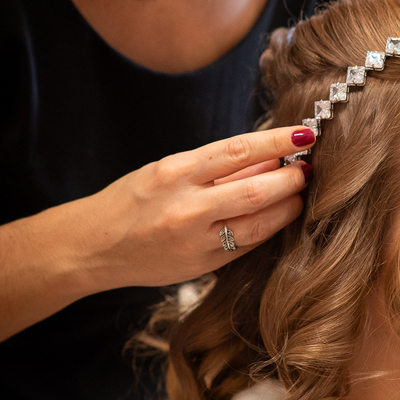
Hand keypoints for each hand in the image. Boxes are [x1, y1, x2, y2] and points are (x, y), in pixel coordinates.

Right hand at [76, 125, 315, 291]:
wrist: (92, 248)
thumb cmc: (133, 200)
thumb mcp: (168, 170)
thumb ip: (219, 166)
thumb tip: (271, 157)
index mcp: (175, 173)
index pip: (238, 151)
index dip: (278, 141)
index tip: (305, 133)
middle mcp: (185, 208)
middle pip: (257, 192)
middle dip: (292, 180)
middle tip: (308, 170)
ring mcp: (195, 242)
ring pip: (259, 224)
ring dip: (288, 207)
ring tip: (300, 194)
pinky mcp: (202, 267)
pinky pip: (247, 246)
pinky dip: (269, 229)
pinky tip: (279, 217)